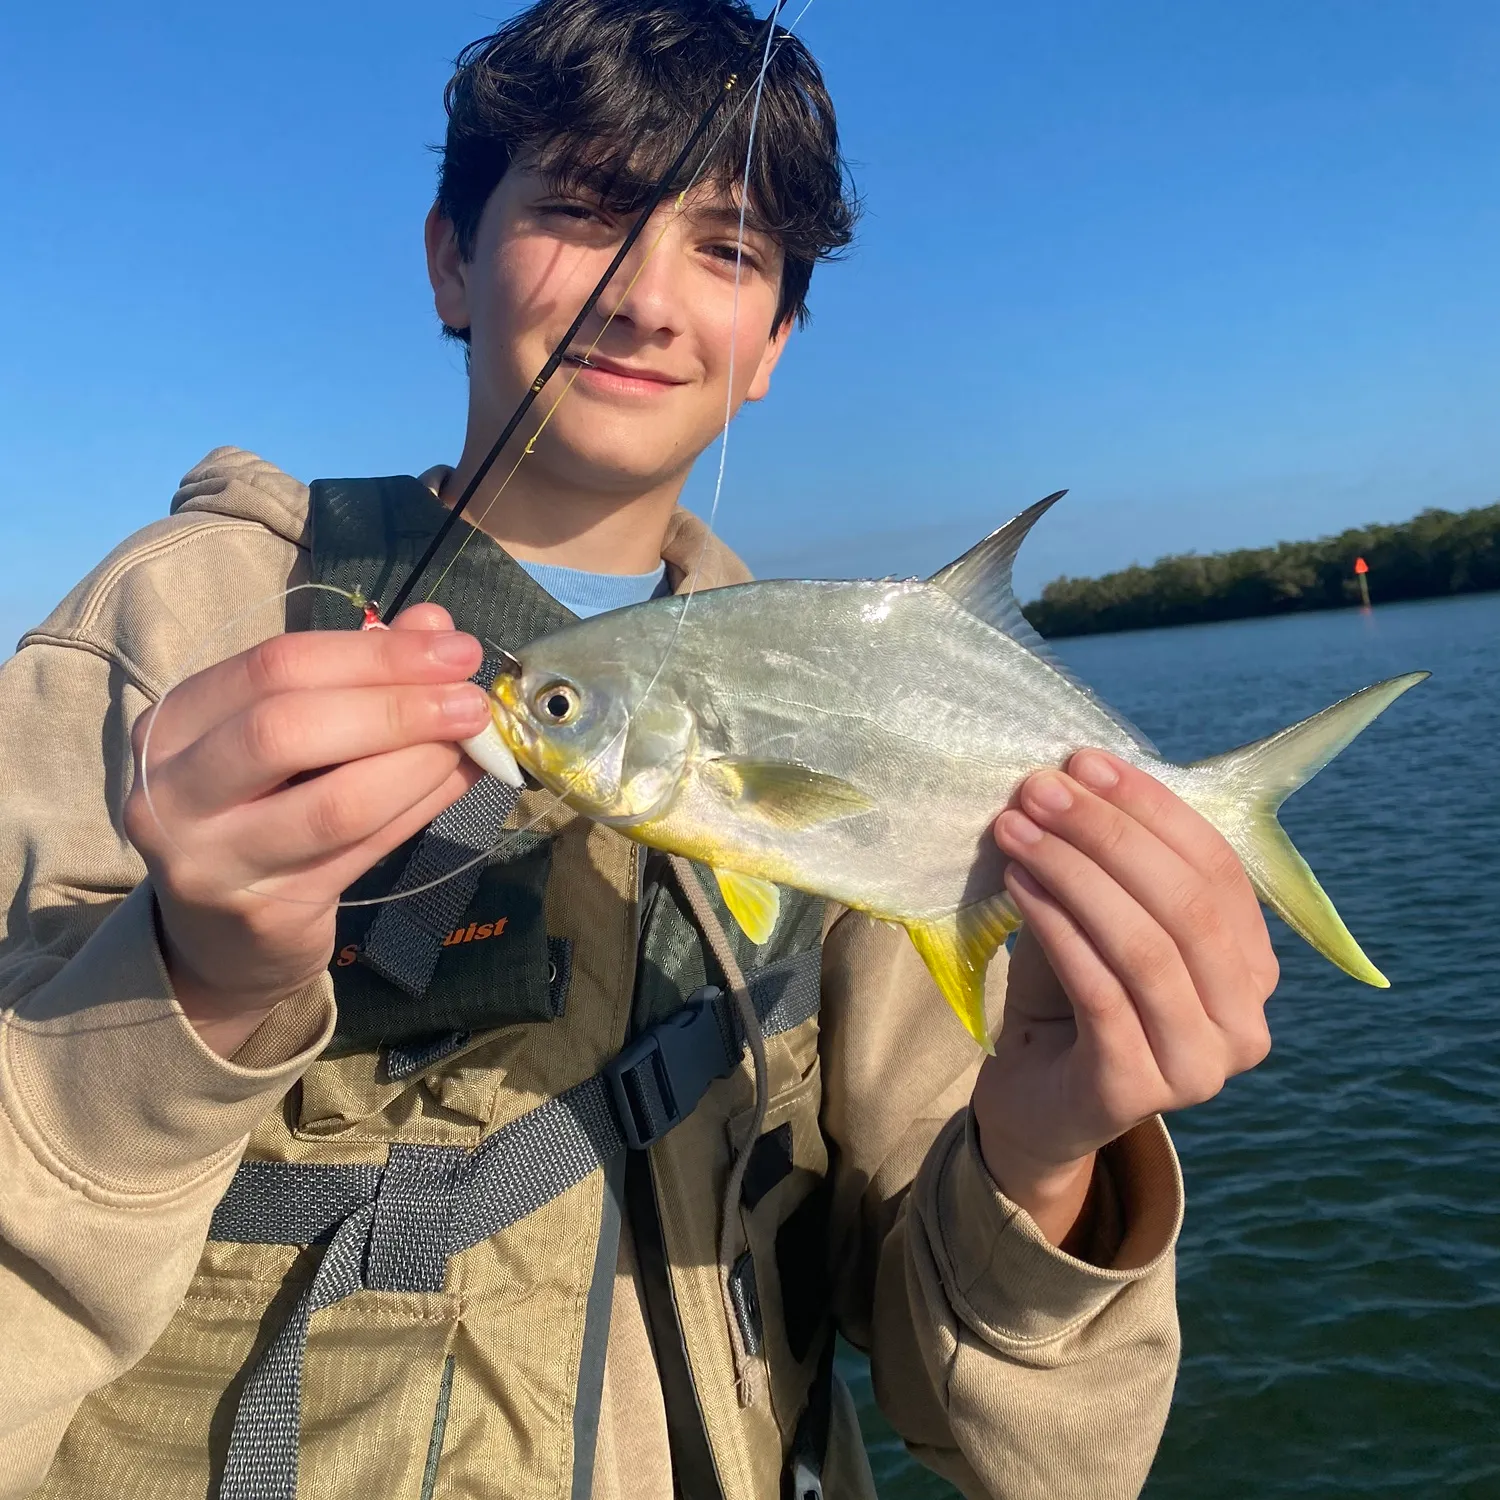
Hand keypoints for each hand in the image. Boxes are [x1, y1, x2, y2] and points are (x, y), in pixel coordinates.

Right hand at [123, 605, 487, 1055]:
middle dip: (397, 707)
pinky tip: (459, 780)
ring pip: (335, 802)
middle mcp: (172, 791)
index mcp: (172, 724)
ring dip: (420, 763)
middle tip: (473, 700)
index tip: (453, 647)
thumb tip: (434, 625)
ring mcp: (213, 861)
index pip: (274, 667)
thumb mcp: (291, 733)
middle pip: (290, 729)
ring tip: (474, 741)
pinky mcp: (267, 912)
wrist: (221, 935)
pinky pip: (363, 849)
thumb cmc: (259, 810)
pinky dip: (421, 806)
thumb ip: (356, 674)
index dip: (373, 653)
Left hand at [970, 749, 1277, 1246]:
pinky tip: (1017, 885)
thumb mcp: (1099, 917)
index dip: (1152, 807)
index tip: (1084, 761)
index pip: (1217, 868)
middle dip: (1107, 834)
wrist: (1037, 1101)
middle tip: (1039, 789)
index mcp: (1253, 967)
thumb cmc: (1075, 996)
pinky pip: (1100, 992)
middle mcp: (1245, 1023)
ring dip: (1074, 874)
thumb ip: (1111, 863)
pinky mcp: (1137, 1090)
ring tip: (1017, 830)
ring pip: (1144, 947)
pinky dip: (1057, 928)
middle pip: (1185, 904)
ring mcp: (1199, 1067)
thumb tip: (1076, 777)